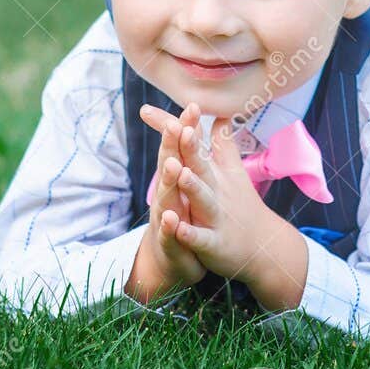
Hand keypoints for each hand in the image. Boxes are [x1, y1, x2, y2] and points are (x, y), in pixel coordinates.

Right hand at [124, 103, 204, 301]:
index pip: (179, 149)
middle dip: (171, 147)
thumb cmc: (185, 218)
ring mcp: (167, 220)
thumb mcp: (191, 184)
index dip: (185, 128)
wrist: (170, 262)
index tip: (193, 106)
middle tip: (176, 125)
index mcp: (176, 180)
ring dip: (169, 183)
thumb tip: (202, 123)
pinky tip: (172, 219)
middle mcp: (168, 196)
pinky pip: (170, 236)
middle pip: (168, 168)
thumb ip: (197, 153)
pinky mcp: (171, 245)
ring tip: (174, 166)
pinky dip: (171, 228)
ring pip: (167, 199)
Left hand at [167, 119, 308, 311]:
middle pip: (201, 166)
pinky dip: (190, 234)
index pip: (192, 145)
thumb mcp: (233, 171)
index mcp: (215, 172)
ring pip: (203, 200)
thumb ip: (223, 142)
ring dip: (192, 187)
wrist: (265, 246)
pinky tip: (177, 228)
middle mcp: (216, 190)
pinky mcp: (216, 244)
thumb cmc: (242, 204)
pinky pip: (201, 239)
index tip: (148, 109)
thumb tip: (220, 111)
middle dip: (190, 148)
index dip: (175, 128)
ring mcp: (216, 217)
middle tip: (178, 127)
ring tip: (180, 172)